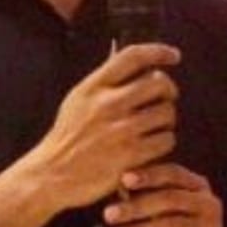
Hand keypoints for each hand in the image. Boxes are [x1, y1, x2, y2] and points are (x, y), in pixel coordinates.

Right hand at [34, 44, 180, 209]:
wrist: (53, 175)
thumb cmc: (67, 138)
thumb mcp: (77, 101)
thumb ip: (104, 83)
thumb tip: (139, 68)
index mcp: (93, 87)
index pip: (133, 56)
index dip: (159, 51)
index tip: (173, 56)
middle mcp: (108, 104)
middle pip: (159, 82)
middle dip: (168, 91)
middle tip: (164, 100)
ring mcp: (120, 130)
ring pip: (166, 113)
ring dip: (166, 120)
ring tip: (155, 127)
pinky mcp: (130, 155)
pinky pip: (165, 140)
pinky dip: (163, 142)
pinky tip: (152, 146)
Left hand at [102, 163, 226, 226]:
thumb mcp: (171, 210)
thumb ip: (149, 196)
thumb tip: (119, 186)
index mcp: (199, 187)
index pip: (174, 174)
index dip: (149, 175)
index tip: (124, 178)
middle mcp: (209, 205)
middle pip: (170, 199)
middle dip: (136, 206)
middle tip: (109, 213)